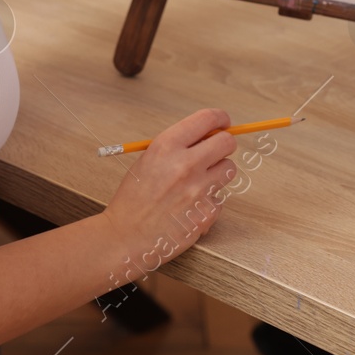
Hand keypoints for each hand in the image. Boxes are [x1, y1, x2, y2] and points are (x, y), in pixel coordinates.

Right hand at [100, 108, 237, 266]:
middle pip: (227, 143)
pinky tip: (189, 209)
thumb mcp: (148, 160)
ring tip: (198, 183)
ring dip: (218, 174)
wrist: (125, 236)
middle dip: (224, 145)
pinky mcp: (206, 213)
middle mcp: (185, 164)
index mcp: (167, 146)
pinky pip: (219, 199)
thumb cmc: (134, 198)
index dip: (220, 119)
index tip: (223, 122)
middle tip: (216, 152)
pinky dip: (208, 203)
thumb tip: (207, 135)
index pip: (207, 119)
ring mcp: (198, 190)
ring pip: (229, 169)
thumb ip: (177, 146)